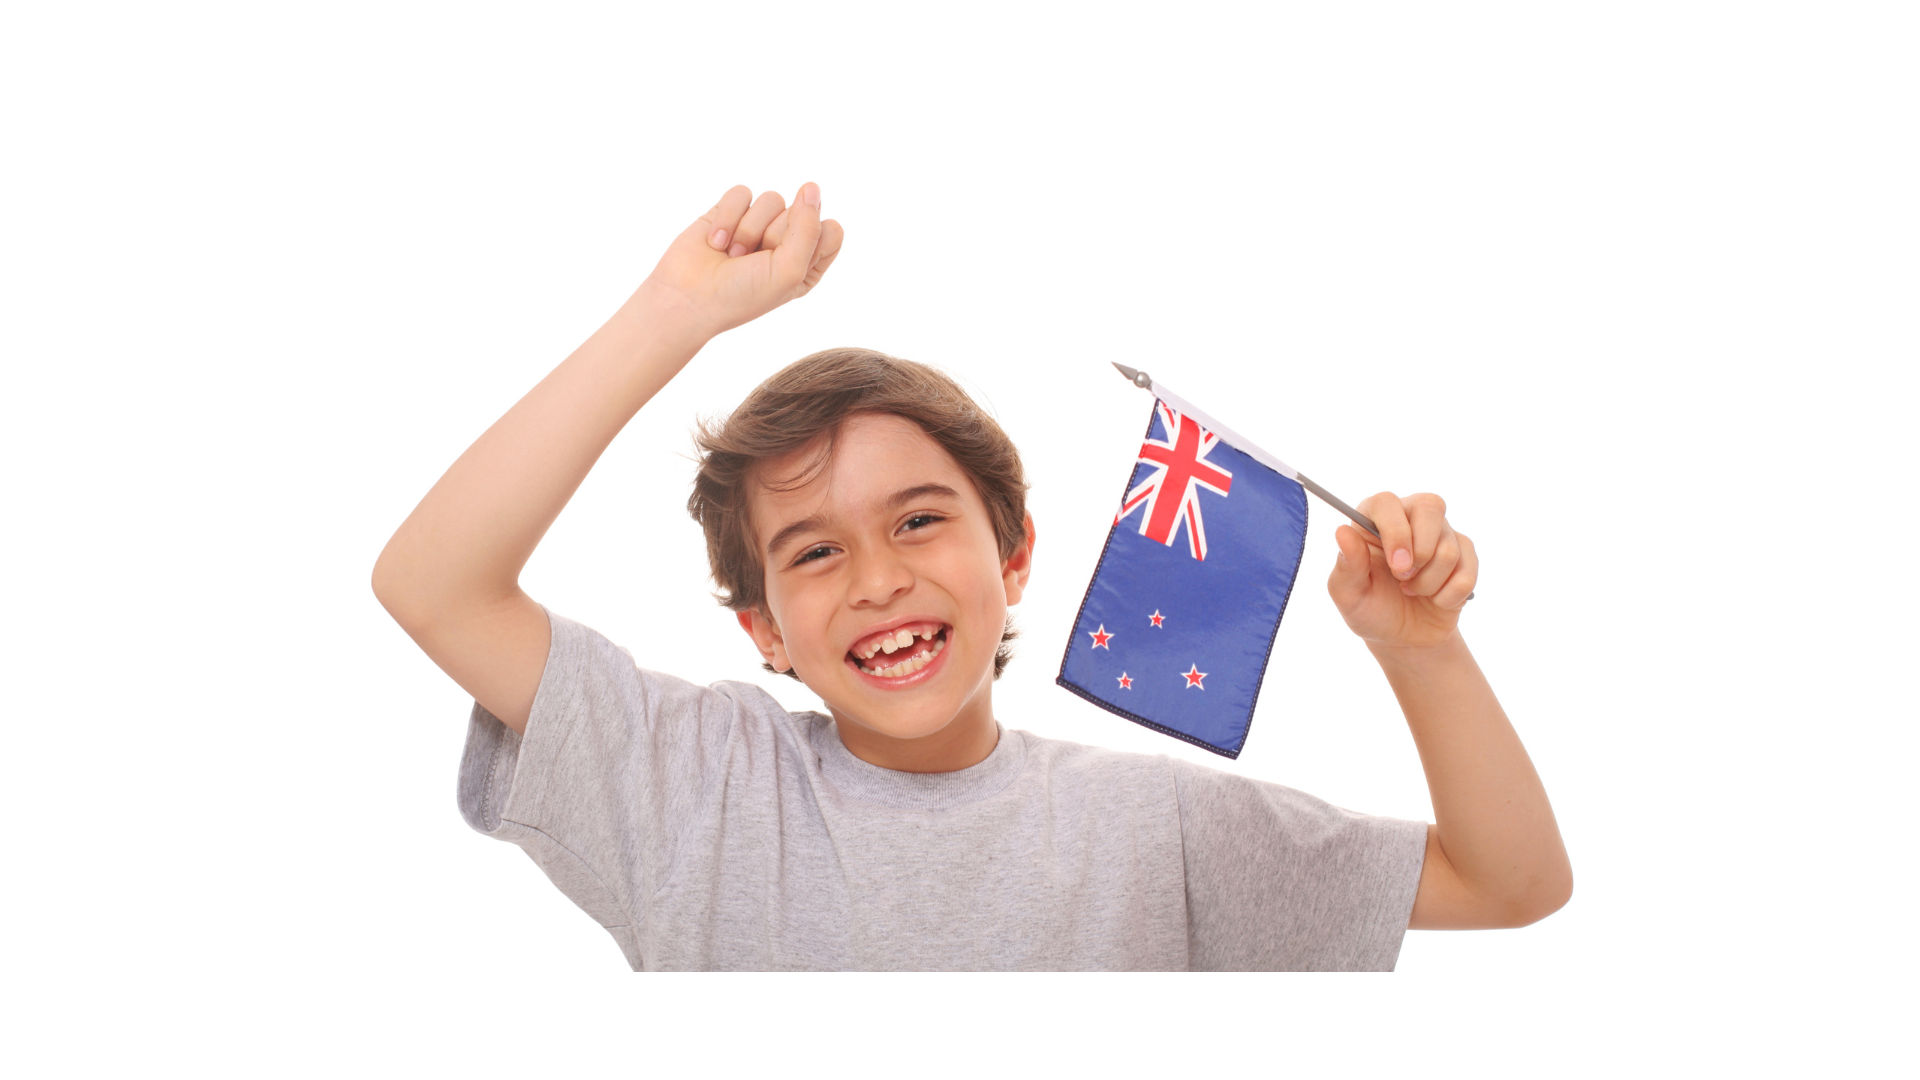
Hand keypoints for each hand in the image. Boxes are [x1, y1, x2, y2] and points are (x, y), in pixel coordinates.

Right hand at [629, 183, 845, 340]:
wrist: (688, 299)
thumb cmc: (742, 295)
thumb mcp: (789, 270)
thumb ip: (809, 228)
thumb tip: (811, 186)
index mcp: (808, 263)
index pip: (831, 230)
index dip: (810, 240)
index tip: (787, 261)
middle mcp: (786, 242)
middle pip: (801, 210)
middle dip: (774, 236)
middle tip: (752, 262)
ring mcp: (758, 225)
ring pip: (771, 199)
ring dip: (748, 229)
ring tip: (733, 255)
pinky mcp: (730, 212)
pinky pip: (741, 193)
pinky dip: (726, 218)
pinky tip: (715, 243)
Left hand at [1327, 493, 1476, 650]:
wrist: (1402, 637)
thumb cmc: (1370, 610)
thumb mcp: (1348, 595)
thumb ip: (1347, 565)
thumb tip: (1342, 532)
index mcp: (1373, 520)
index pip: (1387, 502)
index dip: (1395, 530)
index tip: (1396, 565)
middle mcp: (1409, 518)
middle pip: (1430, 505)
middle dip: (1420, 552)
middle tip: (1402, 579)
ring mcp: (1440, 534)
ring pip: (1449, 548)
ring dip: (1428, 583)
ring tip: (1411, 590)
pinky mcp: (1464, 556)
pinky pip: (1467, 573)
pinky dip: (1448, 596)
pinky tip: (1434, 599)